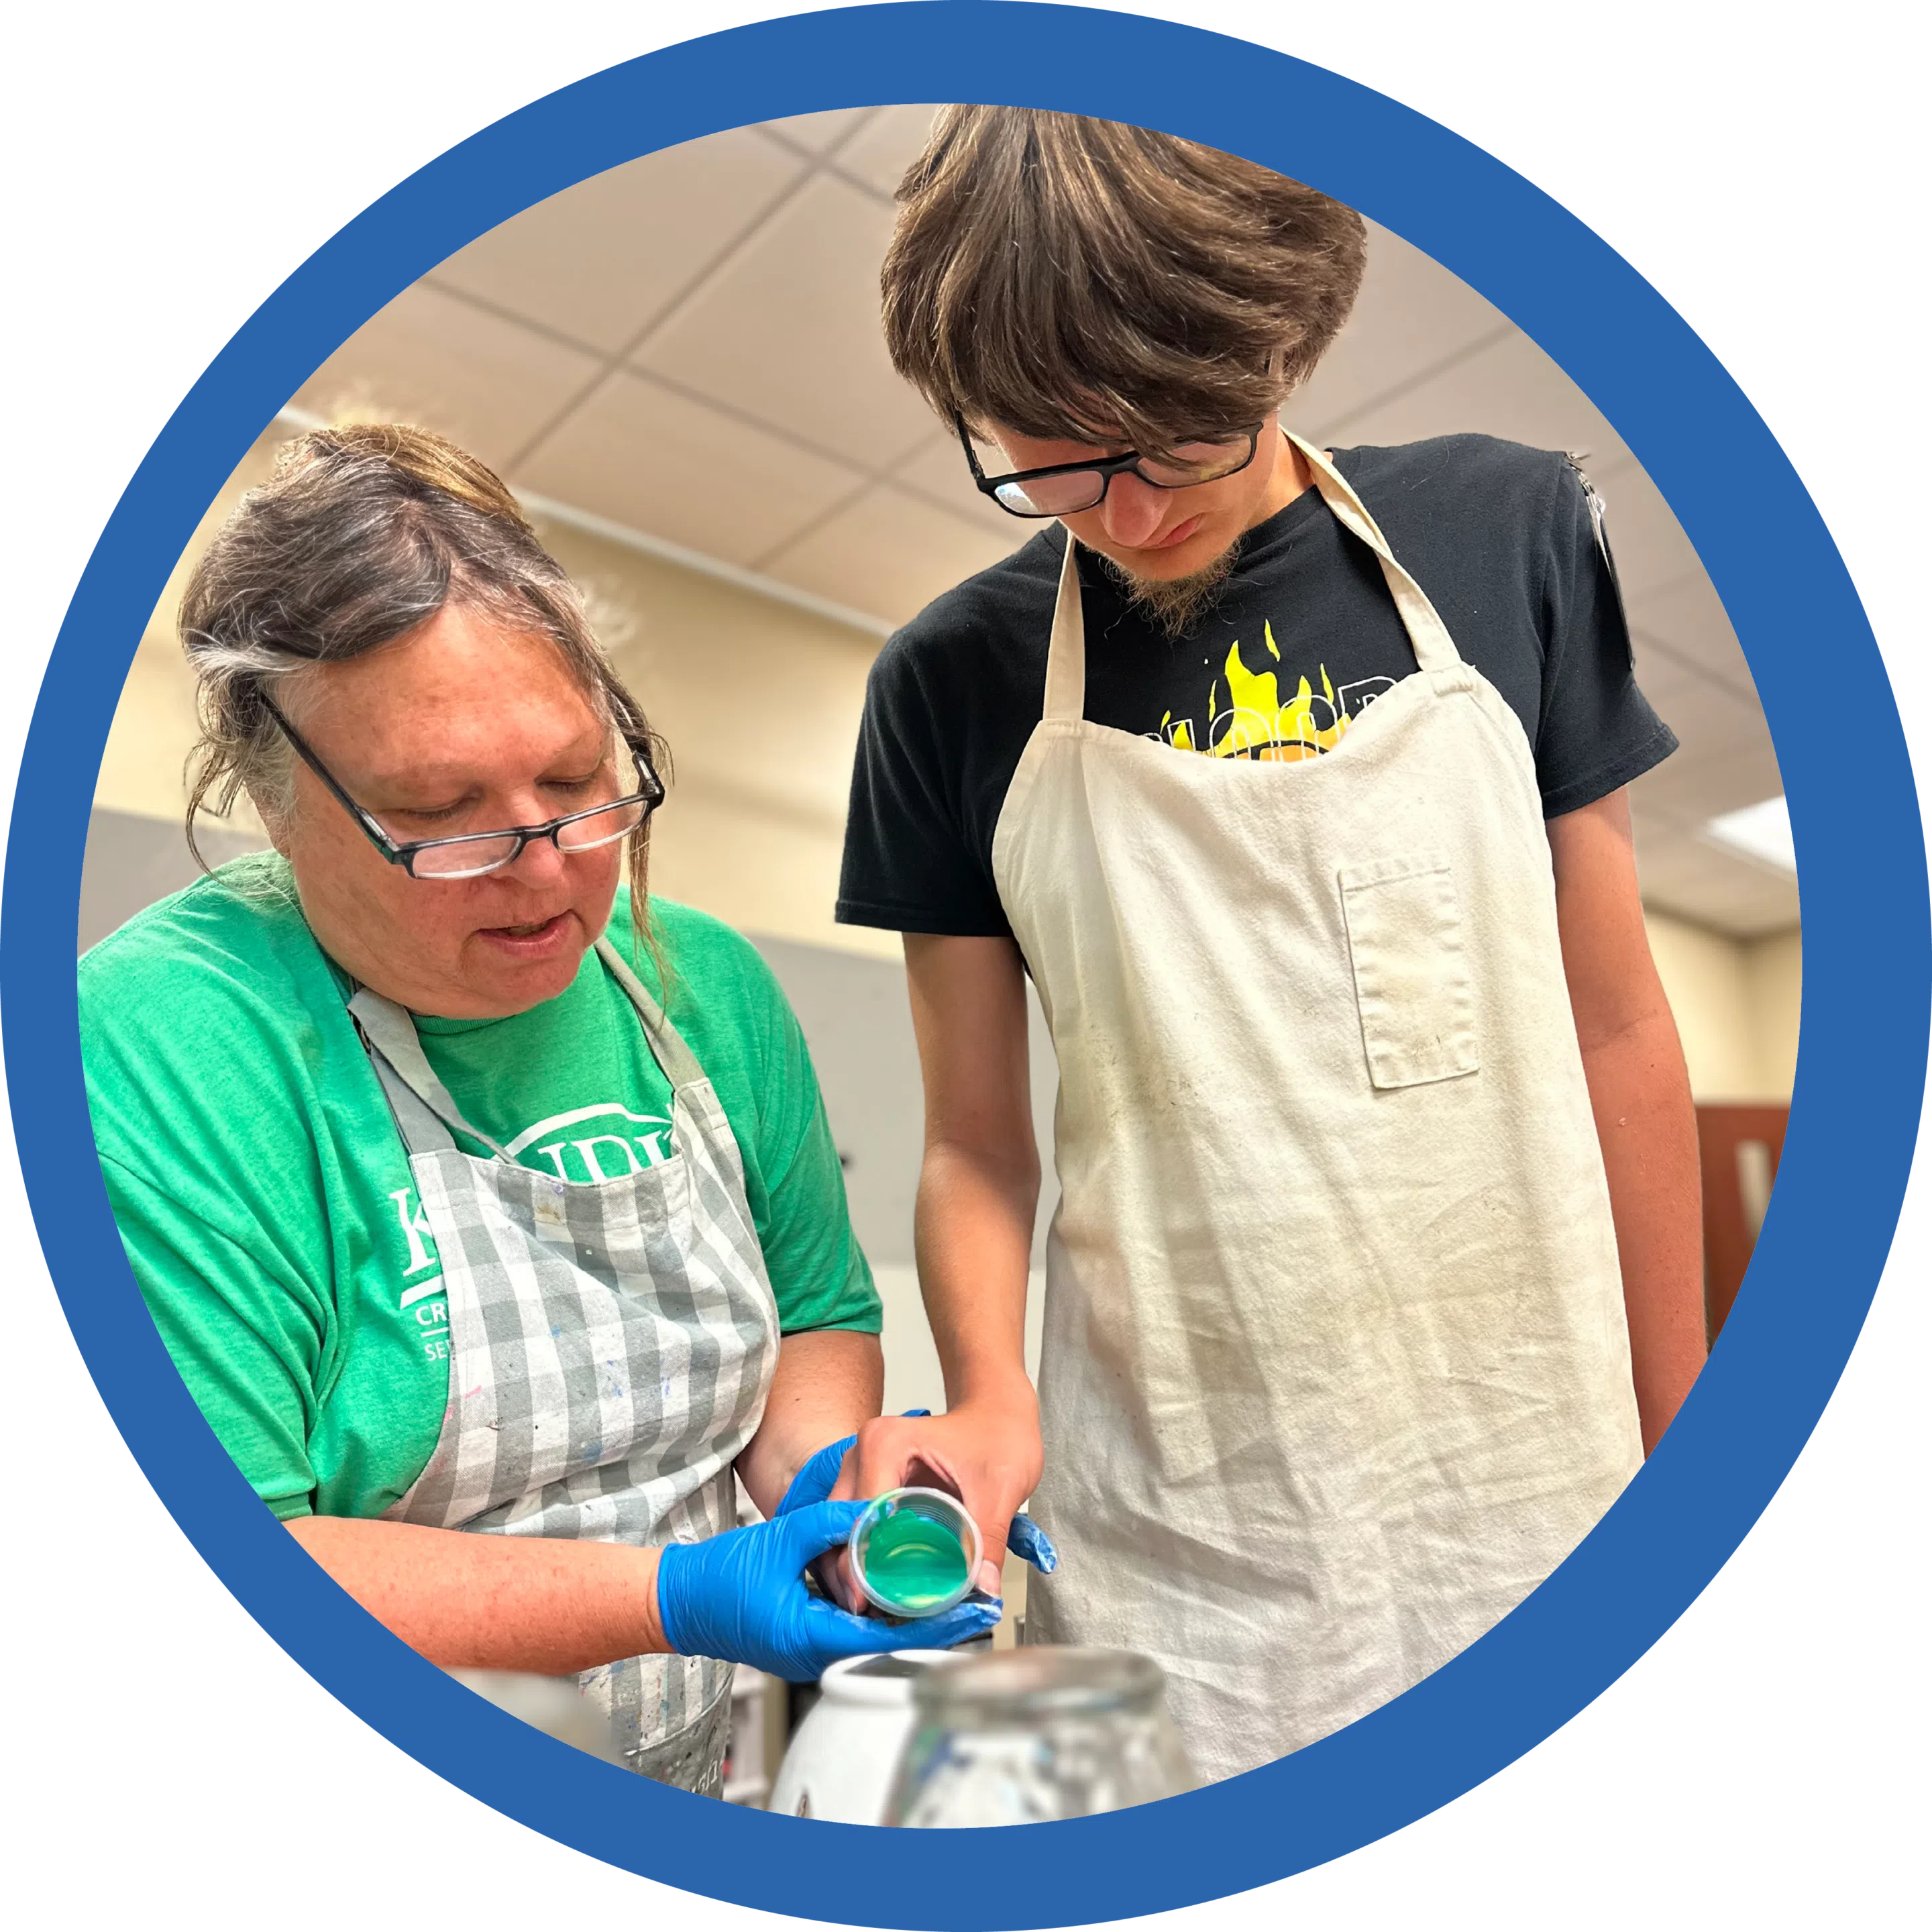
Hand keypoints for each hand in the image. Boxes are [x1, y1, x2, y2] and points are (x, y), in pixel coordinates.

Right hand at [655, 1501, 999, 1682]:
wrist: (676, 1601)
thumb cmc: (717, 1579)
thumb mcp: (780, 1539)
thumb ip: (830, 1523)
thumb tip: (875, 1509)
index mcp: (813, 1638)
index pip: (894, 1637)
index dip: (941, 1622)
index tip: (977, 1608)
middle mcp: (817, 1653)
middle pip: (894, 1642)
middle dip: (938, 1619)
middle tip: (979, 1594)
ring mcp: (812, 1649)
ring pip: (878, 1636)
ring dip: (915, 1615)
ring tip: (954, 1589)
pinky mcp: (807, 1637)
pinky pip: (857, 1627)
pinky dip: (886, 1611)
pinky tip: (905, 1589)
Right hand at [851, 1392, 1046, 1597]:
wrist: (998, 1413)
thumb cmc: (998, 1434)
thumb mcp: (1000, 1486)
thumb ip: (988, 1537)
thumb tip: (981, 1591)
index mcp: (885, 1443)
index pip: (861, 1514)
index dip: (864, 1563)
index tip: (873, 1606)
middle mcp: (861, 1453)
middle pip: (839, 1526)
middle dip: (851, 1575)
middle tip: (871, 1619)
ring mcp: (860, 1469)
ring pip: (837, 1530)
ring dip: (851, 1570)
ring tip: (873, 1613)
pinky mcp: (867, 1485)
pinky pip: (852, 1528)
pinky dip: (860, 1560)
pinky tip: (877, 1591)